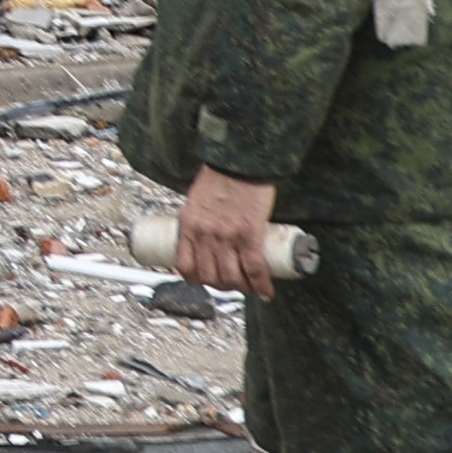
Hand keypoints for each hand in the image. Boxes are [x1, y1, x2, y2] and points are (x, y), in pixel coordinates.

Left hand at [171, 172, 280, 292]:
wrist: (240, 160)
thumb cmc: (221, 176)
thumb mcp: (197, 199)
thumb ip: (200, 218)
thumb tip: (209, 236)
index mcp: (188, 224)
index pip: (184, 265)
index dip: (195, 280)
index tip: (204, 281)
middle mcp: (204, 234)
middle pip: (209, 276)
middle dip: (221, 287)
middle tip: (232, 285)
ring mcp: (226, 236)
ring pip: (231, 277)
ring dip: (241, 289)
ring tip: (249, 288)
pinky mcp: (250, 233)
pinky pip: (254, 269)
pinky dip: (261, 285)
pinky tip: (266, 292)